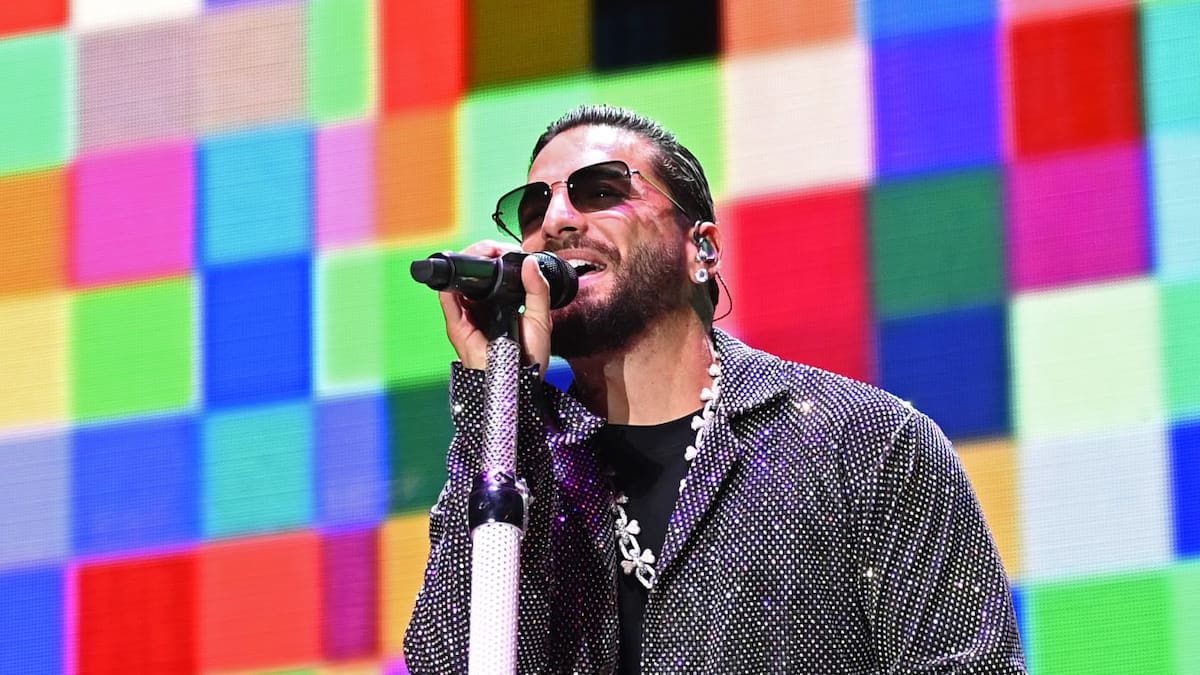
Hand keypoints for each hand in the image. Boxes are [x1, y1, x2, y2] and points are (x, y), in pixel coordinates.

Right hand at [438, 240, 553, 376]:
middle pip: (475, 275)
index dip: (497, 257)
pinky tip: (461, 273)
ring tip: (482, 255)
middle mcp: (482, 307)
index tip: (507, 251)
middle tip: (494, 250)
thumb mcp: (541, 319)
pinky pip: (448, 301)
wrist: (519, 383)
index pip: (494, 274)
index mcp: (501, 303)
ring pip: (459, 282)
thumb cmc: (529, 357)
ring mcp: (467, 315)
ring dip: (468, 264)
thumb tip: (529, 261)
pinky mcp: (458, 326)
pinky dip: (451, 285)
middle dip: (482, 256)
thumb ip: (538, 290)